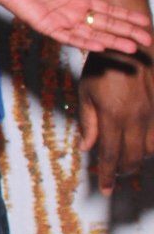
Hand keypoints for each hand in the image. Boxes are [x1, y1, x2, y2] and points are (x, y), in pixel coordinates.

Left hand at [0, 0, 153, 57]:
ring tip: (131, 48)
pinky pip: (67, 37)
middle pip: (104, 26)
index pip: (107, 12)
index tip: (144, 22)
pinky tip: (99, 46)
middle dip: (126, 33)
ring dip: (111, 41)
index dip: (126, 17)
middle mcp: (70, 14)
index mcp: (76, 1)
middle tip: (147, 41)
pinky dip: (83, 41)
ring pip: (90, 35)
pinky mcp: (44, 25)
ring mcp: (59, 21)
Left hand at [77, 55, 153, 196]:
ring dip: (139, 158)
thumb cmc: (103, 66)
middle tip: (115, 176)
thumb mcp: (86, 93)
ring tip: (128, 159)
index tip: (105, 189)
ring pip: (151, 149)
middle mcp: (137, 118)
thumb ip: (88, 122)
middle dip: (123, 171)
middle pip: (133, 158)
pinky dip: (151, 144)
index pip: (111, 156)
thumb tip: (87, 148)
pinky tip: (143, 145)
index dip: (108, 176)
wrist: (130, 44)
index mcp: (114, 117)